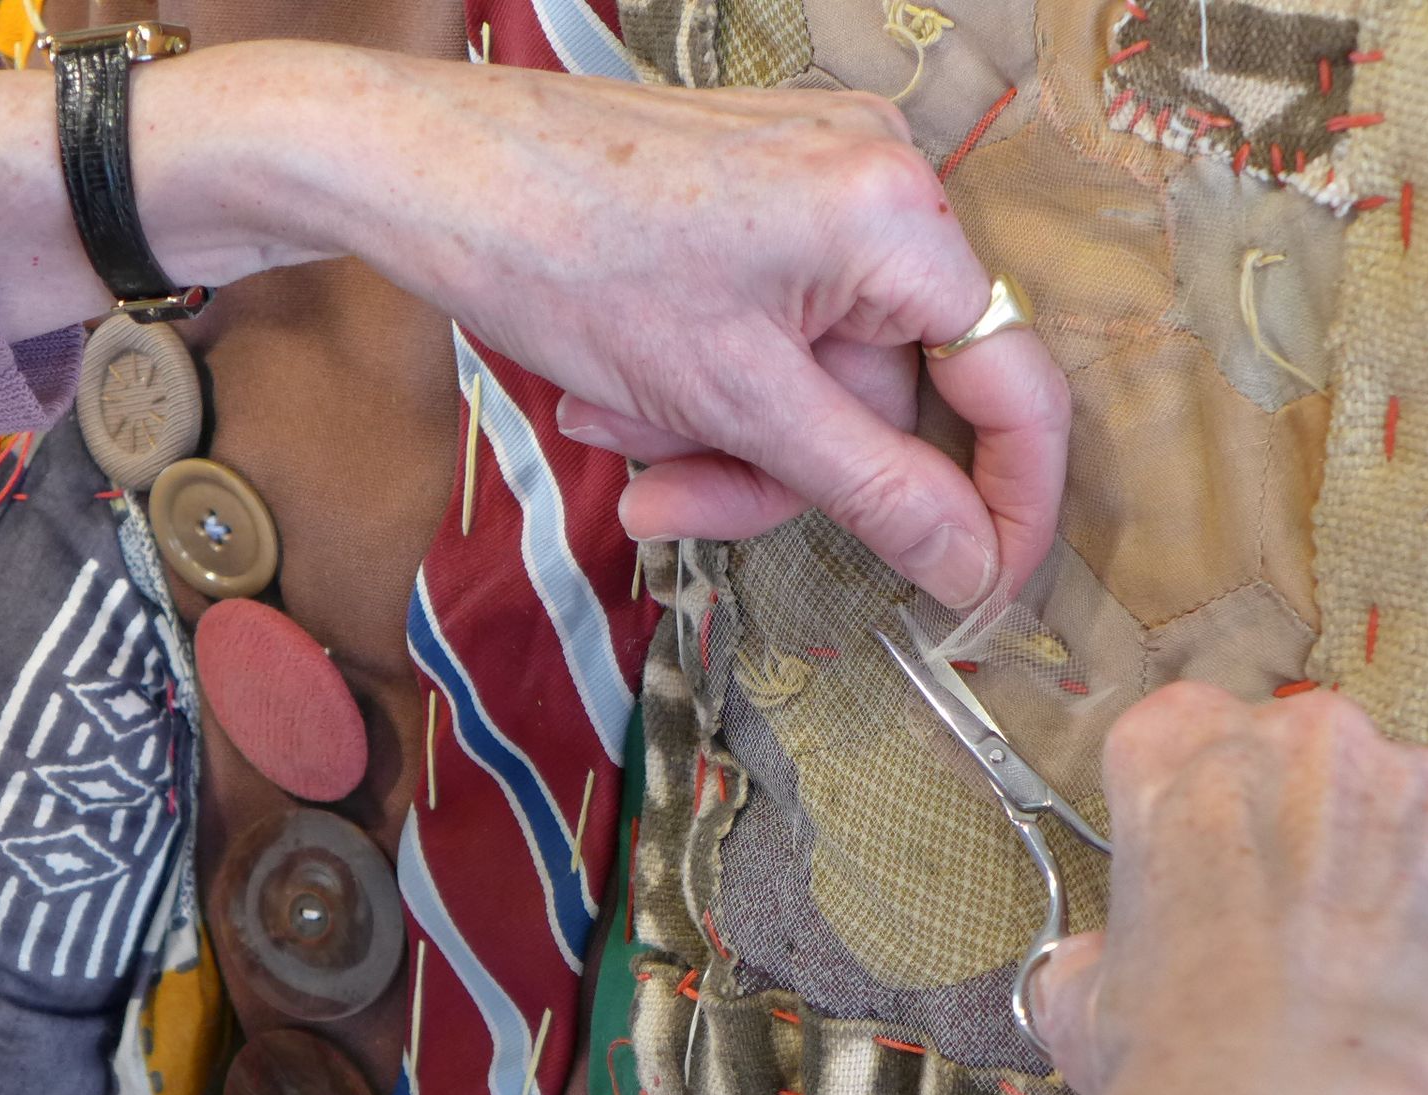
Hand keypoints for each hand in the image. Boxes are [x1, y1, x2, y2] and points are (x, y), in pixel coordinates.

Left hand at [0, 42, 1069, 607]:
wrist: (416, 167)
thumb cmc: (566, 258)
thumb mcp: (735, 401)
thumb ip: (876, 492)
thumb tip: (976, 569)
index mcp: (901, 221)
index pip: (1011, 388)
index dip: (1009, 504)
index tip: (979, 594)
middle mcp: (883, 187)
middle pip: (890, 397)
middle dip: (777, 468)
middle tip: (674, 497)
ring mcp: (821, 186)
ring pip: (820, 380)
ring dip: (722, 435)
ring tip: (616, 423)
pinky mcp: (764, 200)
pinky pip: (776, 332)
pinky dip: (704, 384)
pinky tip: (613, 382)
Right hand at [1018, 683, 1427, 1094]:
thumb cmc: (1172, 1053)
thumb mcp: (1081, 998)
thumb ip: (1097, 952)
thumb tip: (1097, 967)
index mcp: (1179, 750)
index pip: (1179, 734)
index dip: (1193, 807)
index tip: (1199, 869)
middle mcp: (1304, 740)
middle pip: (1304, 761)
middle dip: (1300, 830)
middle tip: (1283, 932)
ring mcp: (1418, 791)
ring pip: (1402, 812)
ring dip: (1387, 872)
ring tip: (1361, 978)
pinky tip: (1423, 1006)